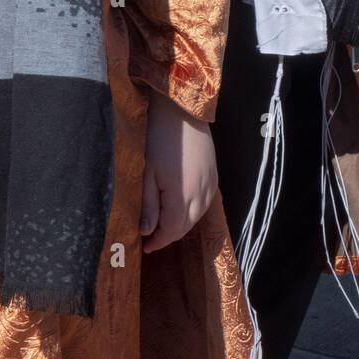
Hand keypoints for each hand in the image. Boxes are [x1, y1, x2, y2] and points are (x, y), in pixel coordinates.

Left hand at [140, 90, 217, 252]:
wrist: (182, 111)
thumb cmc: (158, 138)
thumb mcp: (147, 173)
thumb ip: (148, 205)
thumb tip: (146, 232)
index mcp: (182, 196)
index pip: (171, 231)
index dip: (158, 242)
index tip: (144, 247)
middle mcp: (201, 195)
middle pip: (185, 227)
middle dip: (168, 235)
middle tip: (150, 237)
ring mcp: (211, 185)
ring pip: (196, 216)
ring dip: (180, 224)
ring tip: (162, 223)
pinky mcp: (215, 175)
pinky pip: (204, 203)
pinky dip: (192, 212)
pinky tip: (180, 206)